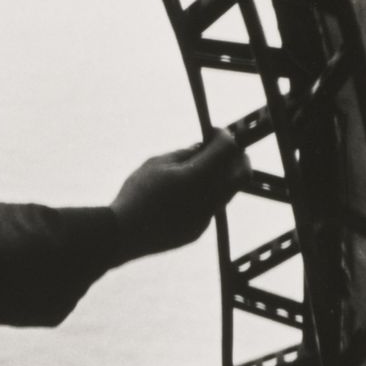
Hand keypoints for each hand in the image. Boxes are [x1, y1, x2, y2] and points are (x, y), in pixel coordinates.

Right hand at [111, 130, 250, 262]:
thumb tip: (201, 148)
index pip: (227, 149)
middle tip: (223, 149)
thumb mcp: (155, 164)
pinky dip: (206, 195)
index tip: (215, 132)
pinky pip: (211, 207)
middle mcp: (209, 197)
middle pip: (242, 172)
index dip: (224, 136)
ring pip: (228, 191)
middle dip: (237, 157)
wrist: (123, 234)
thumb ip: (183, 154)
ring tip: (198, 170)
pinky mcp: (199, 229)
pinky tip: (182, 195)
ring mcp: (206, 216)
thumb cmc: (136, 194)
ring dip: (222, 177)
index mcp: (197, 176)